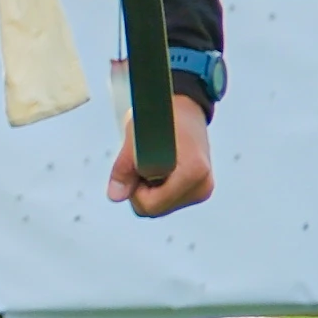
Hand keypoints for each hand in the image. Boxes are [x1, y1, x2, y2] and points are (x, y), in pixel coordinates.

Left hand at [107, 92, 213, 216]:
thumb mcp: (135, 139)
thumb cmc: (161, 118)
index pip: (152, 205)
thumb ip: (123, 169)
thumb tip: (115, 196)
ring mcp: (203, 191)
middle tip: (141, 163)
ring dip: (149, 189)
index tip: (134, 167)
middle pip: (156, 209)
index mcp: (192, 174)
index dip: (134, 189)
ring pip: (161, 207)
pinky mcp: (200, 190)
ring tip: (153, 162)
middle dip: (141, 190)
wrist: (185, 108)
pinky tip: (161, 168)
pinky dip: (158, 188)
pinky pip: (168, 200)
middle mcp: (202, 187)